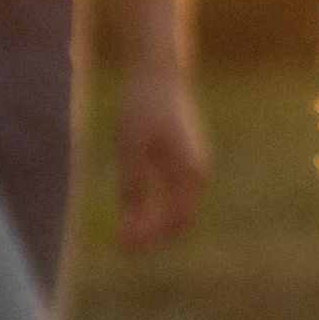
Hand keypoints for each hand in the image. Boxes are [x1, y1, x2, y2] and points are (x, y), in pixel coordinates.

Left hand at [114, 67, 209, 250]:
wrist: (159, 72)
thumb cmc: (142, 107)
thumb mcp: (130, 149)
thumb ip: (132, 187)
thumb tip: (130, 222)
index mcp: (189, 173)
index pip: (173, 221)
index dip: (148, 238)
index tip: (120, 245)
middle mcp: (198, 173)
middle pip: (179, 221)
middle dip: (152, 238)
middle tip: (120, 247)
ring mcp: (195, 166)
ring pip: (178, 210)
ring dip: (154, 226)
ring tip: (125, 235)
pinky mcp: (187, 159)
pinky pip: (175, 196)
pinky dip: (158, 210)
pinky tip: (135, 213)